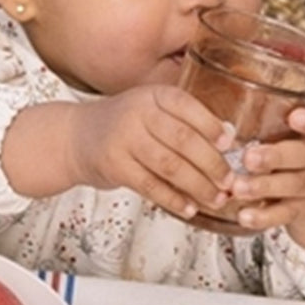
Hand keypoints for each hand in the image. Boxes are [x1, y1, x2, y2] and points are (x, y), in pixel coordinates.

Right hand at [61, 85, 236, 218]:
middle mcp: (137, 114)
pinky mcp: (115, 166)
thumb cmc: (122, 126)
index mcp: (152, 96)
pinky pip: (151, 186)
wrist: (75, 139)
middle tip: (230, 180)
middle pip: (182, 139)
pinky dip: (173, 200)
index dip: (211, 125)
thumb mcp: (149, 109)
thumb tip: (228, 140)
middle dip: (211, 163)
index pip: (186, 106)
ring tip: (216, 198)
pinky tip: (190, 208)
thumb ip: (182, 120)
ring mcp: (124, 140)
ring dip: (198, 185)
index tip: (230, 143)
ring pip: (170, 165)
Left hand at [224, 107, 304, 250]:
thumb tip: (232, 109)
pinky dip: (264, 216)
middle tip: (249, 157)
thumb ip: (278, 122)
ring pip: (295, 185)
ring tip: (239, 187)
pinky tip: (245, 215)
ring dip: (265, 187)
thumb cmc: (302, 150)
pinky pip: (286, 214)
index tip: (294, 116)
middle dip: (277, 157)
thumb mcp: (302, 132)